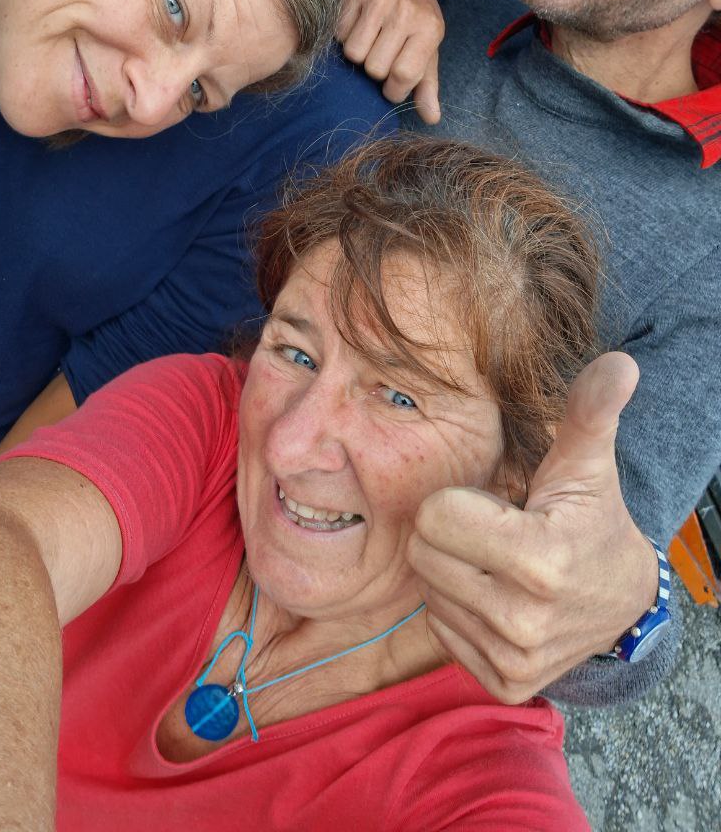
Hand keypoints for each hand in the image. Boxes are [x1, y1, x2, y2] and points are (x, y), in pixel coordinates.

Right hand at [336, 0, 443, 120]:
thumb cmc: (416, 18)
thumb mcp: (428, 49)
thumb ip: (427, 85)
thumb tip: (431, 118)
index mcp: (429, 28)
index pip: (404, 75)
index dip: (394, 89)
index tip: (393, 85)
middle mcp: (405, 11)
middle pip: (375, 68)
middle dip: (376, 69)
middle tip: (383, 53)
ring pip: (354, 53)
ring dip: (359, 53)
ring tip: (370, 40)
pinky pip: (339, 33)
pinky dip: (345, 35)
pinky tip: (358, 25)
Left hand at [407, 352, 660, 703]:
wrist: (621, 599)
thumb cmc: (588, 519)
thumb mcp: (587, 464)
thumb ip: (590, 412)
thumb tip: (618, 363)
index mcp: (540, 560)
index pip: (434, 517)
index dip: (460, 500)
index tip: (498, 504)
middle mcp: (524, 621)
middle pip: (424, 554)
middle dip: (449, 533)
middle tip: (493, 532)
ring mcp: (514, 659)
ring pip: (428, 591)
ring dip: (452, 571)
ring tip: (497, 564)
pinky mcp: (504, 682)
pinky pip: (440, 630)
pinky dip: (459, 609)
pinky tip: (496, 596)